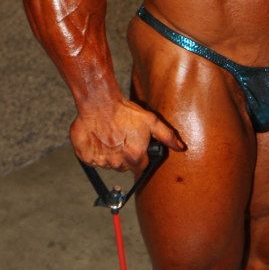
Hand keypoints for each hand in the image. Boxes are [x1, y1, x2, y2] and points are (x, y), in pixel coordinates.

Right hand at [70, 97, 184, 171]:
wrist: (99, 102)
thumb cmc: (125, 111)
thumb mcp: (151, 120)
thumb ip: (168, 136)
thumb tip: (181, 148)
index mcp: (134, 156)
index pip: (141, 167)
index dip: (140, 156)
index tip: (136, 146)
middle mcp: (117, 163)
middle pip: (125, 166)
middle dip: (126, 155)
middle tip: (124, 138)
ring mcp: (101, 162)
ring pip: (110, 164)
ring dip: (111, 154)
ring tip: (111, 136)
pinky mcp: (86, 158)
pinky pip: (94, 161)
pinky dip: (97, 153)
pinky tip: (100, 139)